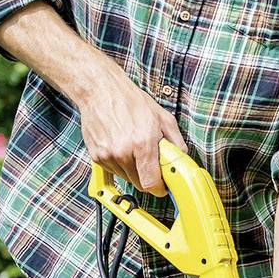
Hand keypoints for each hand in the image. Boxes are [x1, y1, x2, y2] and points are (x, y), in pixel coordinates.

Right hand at [78, 61, 188, 195]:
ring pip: (126, 178)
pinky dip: (120, 164)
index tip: (162, 185)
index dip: (159, 188)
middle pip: (139, 183)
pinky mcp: (97, 156)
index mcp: (142, 144)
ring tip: (134, 147)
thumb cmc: (130, 101)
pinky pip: (113, 171)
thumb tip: (181, 158)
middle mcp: (123, 152)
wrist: (100, 90)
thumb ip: (176, 142)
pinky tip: (122, 146)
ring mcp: (108, 155)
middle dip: (148, 176)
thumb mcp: (162, 118)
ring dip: (133, 169)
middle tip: (151, 161)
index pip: (151, 183)